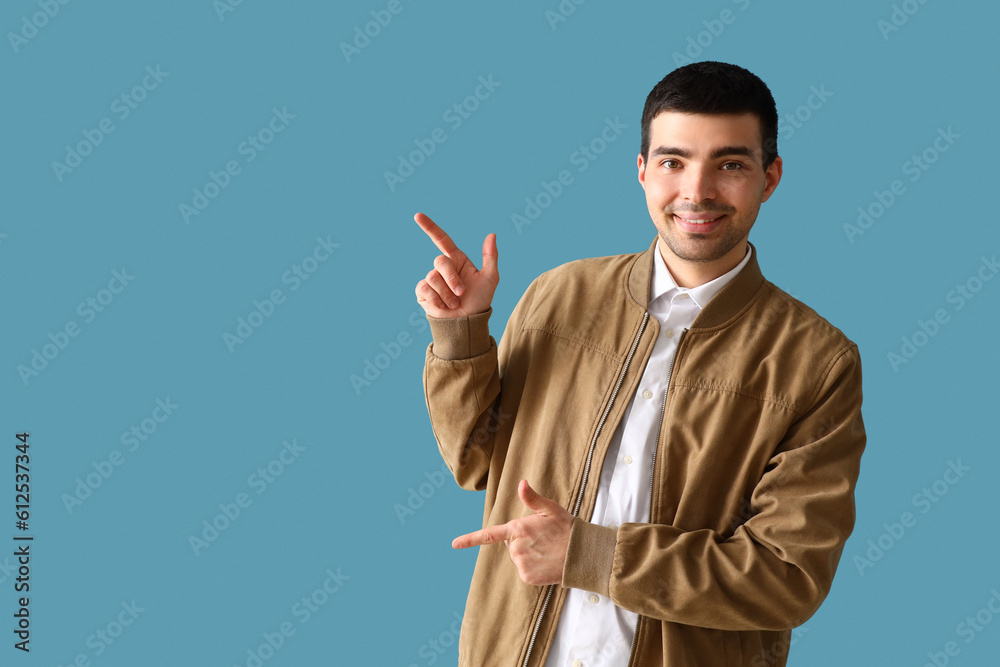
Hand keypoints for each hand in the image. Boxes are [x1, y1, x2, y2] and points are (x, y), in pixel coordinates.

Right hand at [414, 212, 498, 318]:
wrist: (468, 322)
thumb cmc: (480, 300)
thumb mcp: (490, 278)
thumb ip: (490, 256)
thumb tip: (492, 234)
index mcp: (457, 260)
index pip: (441, 239)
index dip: (429, 227)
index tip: (417, 215)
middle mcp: (443, 268)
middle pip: (440, 262)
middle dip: (451, 279)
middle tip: (461, 294)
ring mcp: (431, 280)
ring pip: (432, 277)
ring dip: (447, 293)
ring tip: (455, 304)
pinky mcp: (423, 293)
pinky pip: (424, 288)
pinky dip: (436, 299)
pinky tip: (443, 306)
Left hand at [452, 479, 572, 585]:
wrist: (582, 554)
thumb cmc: (567, 528)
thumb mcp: (551, 509)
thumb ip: (532, 498)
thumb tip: (521, 482)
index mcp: (518, 528)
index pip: (489, 535)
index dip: (470, 539)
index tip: (454, 543)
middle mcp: (516, 547)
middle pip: (510, 545)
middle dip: (522, 542)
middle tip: (542, 539)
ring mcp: (521, 563)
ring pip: (518, 558)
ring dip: (528, 555)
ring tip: (546, 550)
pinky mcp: (527, 577)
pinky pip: (524, 571)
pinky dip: (533, 568)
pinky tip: (546, 562)